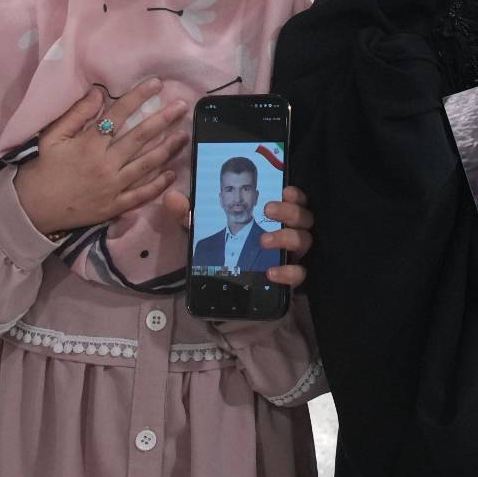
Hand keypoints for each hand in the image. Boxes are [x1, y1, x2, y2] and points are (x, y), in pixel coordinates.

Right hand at [15, 79, 185, 234]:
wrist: (33, 208)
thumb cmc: (44, 167)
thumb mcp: (53, 137)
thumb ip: (77, 114)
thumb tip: (98, 92)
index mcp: (89, 145)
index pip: (118, 116)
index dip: (138, 98)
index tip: (157, 84)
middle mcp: (105, 164)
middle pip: (139, 138)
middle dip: (163, 120)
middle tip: (182, 107)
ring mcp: (112, 187)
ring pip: (146, 165)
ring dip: (168, 149)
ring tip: (184, 135)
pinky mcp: (115, 206)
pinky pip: (141, 194)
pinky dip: (158, 184)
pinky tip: (173, 173)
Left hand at [163, 184, 312, 287]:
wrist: (225, 287)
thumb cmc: (221, 249)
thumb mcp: (201, 230)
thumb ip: (187, 214)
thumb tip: (172, 197)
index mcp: (276, 217)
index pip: (297, 200)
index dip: (295, 194)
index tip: (284, 189)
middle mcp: (290, 233)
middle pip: (304, 217)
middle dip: (289, 211)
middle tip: (268, 210)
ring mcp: (293, 256)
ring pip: (305, 240)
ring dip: (287, 237)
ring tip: (263, 240)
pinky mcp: (290, 279)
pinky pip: (300, 274)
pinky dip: (289, 271)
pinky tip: (271, 272)